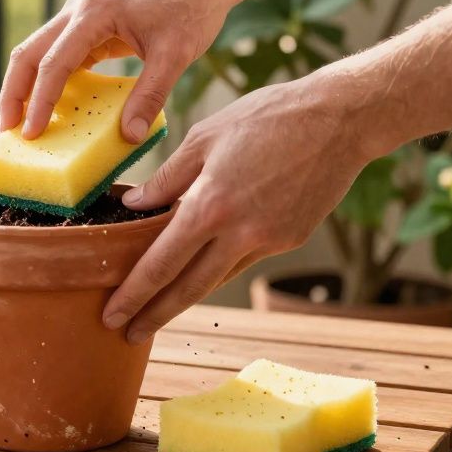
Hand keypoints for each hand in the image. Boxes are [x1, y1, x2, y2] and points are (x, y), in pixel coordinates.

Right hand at [0, 0, 241, 142]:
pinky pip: (58, 55)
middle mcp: (78, 10)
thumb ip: (150, 96)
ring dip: (25, 87)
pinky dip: (48, 81)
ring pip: (37, 53)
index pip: (54, 63)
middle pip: (29, 53)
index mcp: (94, 13)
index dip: (40, 101)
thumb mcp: (175, 56)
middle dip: (14, 93)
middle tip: (7, 131)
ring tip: (20, 124)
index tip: (31, 133)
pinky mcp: (88, 27)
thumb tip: (128, 136)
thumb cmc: (190, 10)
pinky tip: (50, 107)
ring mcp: (79, 17)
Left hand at [103, 74, 379, 343]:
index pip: (161, 262)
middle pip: (188, 288)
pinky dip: (219, 268)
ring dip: (185, 299)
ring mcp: (269, 240)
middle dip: (154, 315)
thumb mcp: (204, 136)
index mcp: (211, 205)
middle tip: (126, 334)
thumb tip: (134, 204)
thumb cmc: (267, 117)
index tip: (112, 313)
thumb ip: (167, 177)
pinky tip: (201, 270)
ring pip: (217, 278)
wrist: (339, 120)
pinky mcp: (291, 239)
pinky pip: (244, 260)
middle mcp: (240, 232)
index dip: (134, 293)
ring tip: (158, 310)